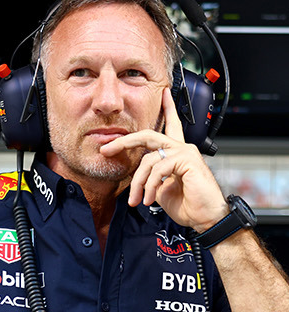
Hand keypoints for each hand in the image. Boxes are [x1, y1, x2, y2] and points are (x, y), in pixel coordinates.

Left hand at [99, 87, 226, 229]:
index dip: (166, 109)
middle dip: (124, 141)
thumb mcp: (160, 189)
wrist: (204, 217)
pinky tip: (150, 199)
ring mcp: (185, 152)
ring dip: (138, 183)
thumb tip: (134, 175)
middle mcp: (181, 148)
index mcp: (176, 153)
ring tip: (137, 200)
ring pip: (148, 159)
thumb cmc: (187, 204)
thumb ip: (149, 176)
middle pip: (148, 135)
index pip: (170, 125)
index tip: (163, 94)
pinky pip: (158, 169)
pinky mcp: (188, 160)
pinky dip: (150, 185)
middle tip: (106, 149)